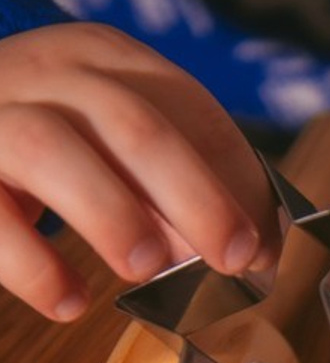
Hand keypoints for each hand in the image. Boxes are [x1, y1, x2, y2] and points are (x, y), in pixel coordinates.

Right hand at [0, 22, 275, 320]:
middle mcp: (47, 76)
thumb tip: (256, 254)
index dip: (237, 181)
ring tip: (145, 269)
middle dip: (196, 198)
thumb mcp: (117, 151)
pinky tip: (70, 300)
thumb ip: (182, 193)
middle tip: (232, 259)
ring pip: (50, 148)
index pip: (188, 109)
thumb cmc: (50, 154)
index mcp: (105, 63)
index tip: (263, 248)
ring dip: (112, 213)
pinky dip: (34, 264)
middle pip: (132, 123)